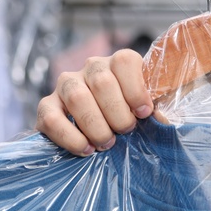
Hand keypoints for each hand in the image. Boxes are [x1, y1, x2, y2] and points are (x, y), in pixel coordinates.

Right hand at [36, 49, 152, 155]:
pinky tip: (86, 149)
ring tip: (106, 143)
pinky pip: (51, 118)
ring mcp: (67, 84)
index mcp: (119, 63)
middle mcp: (91, 68)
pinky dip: (70, 137)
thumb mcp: (154, 108)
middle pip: (102, 82)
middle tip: (124, 132)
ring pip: (77, 97)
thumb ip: (163, 108)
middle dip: (117, 115)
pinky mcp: (47, 105)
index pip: (124, 62)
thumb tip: (162, 119)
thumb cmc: (133, 116)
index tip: (144, 113)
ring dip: (95, 127)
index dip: (136, 90)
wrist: (103, 131)